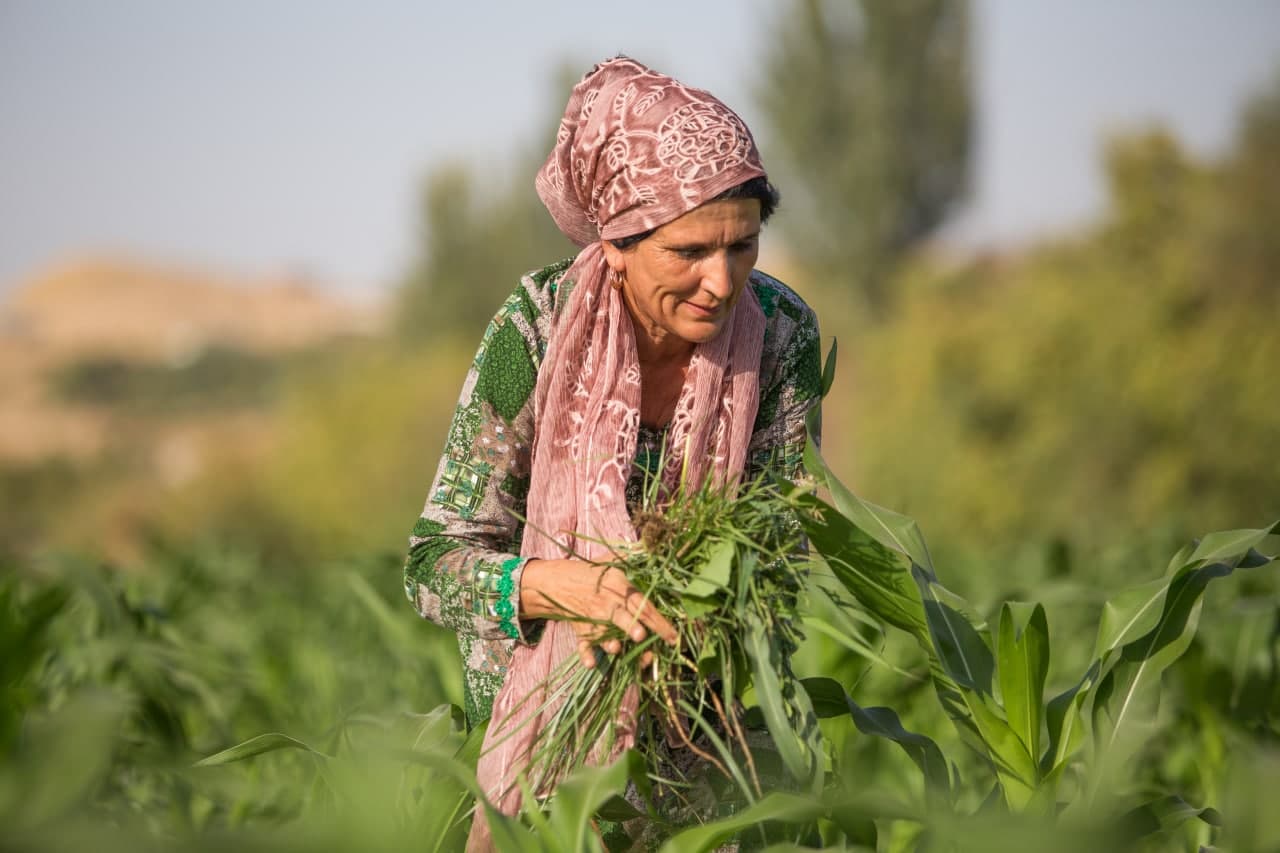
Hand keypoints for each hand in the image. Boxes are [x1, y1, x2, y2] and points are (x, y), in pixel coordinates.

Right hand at [520, 558, 677, 668]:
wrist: (558, 582)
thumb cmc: (591, 573)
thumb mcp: (611, 561)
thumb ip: (632, 557)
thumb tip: (651, 545)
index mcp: (620, 588)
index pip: (643, 605)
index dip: (659, 621)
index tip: (673, 636)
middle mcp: (609, 605)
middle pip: (623, 618)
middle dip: (632, 628)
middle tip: (641, 636)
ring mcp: (593, 619)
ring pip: (604, 635)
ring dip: (610, 643)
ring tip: (616, 648)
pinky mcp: (581, 631)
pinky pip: (583, 645)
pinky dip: (586, 654)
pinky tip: (591, 663)